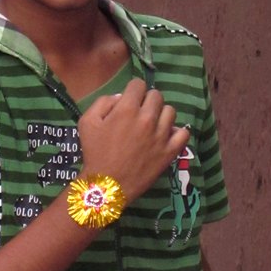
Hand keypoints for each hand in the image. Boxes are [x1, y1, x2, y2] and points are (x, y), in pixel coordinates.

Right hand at [77, 78, 189, 203]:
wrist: (107, 186)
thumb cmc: (94, 152)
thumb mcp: (87, 121)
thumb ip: (103, 102)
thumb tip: (121, 97)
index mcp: (126, 109)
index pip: (138, 84)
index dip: (133, 89)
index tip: (130, 98)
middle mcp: (147, 118)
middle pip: (156, 95)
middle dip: (147, 99)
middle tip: (139, 111)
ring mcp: (161, 135)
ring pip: (170, 111)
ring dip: (160, 113)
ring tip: (152, 123)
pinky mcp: (170, 151)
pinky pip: (183, 133)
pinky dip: (175, 131)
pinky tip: (165, 135)